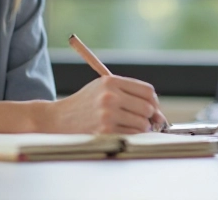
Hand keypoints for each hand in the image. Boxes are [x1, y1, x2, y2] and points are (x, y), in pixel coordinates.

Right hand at [44, 75, 166, 133]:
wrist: (58, 119)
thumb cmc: (84, 105)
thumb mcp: (102, 89)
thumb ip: (128, 95)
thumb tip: (159, 114)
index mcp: (110, 82)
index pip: (147, 91)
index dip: (153, 101)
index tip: (151, 108)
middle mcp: (109, 96)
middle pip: (147, 107)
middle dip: (149, 117)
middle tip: (141, 120)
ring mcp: (107, 115)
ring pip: (142, 124)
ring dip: (140, 128)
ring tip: (127, 126)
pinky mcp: (105, 131)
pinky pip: (132, 135)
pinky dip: (132, 136)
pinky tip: (121, 132)